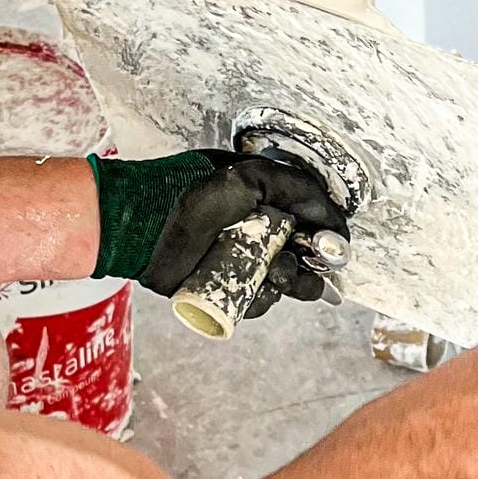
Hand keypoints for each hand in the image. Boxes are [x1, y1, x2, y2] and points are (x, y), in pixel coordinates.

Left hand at [90, 151, 351, 314]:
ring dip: (290, 280)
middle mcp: (258, 232)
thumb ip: (298, 189)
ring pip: (286, 282)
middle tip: (308, 262)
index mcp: (267, 201)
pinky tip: (256, 286)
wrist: (144, 227)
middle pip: (305, 257)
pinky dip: (263, 298)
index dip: (327, 235)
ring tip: (275, 272)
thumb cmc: (190, 194)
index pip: (311, 222)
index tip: (332, 244)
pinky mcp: (226, 288)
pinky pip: (258, 302)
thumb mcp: (250, 177)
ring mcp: (243, 262)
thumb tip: (332, 217)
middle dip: (313, 264)